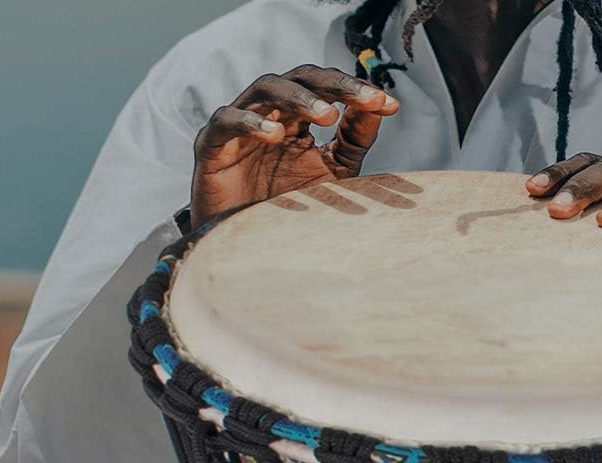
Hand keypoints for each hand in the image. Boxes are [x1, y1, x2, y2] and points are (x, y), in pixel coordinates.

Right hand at [190, 66, 399, 228]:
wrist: (243, 246)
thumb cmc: (287, 208)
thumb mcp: (331, 173)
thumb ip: (353, 140)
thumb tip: (384, 105)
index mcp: (298, 117)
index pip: (327, 88)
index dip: (357, 91)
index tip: (389, 105)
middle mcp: (270, 113)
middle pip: (300, 78)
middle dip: (335, 86)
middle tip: (365, 98)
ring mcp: (239, 124)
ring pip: (266, 89)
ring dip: (299, 98)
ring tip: (327, 115)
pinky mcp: (211, 144)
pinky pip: (227, 121)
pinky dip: (251, 123)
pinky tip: (275, 136)